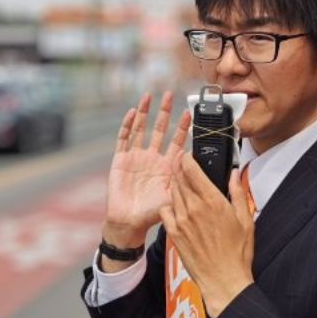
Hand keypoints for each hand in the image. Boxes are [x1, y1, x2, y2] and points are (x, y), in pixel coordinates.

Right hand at [104, 92, 190, 248]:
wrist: (129, 222)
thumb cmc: (152, 214)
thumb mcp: (174, 198)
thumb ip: (184, 183)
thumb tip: (195, 166)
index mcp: (167, 166)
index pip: (177, 141)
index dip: (183, 127)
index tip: (189, 113)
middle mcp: (152, 158)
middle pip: (159, 129)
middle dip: (164, 112)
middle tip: (169, 94)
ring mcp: (135, 157)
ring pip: (141, 129)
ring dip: (145, 112)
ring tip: (149, 96)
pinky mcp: (120, 160)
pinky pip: (124, 139)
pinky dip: (128, 125)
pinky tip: (133, 112)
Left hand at [161, 155, 254, 317]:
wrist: (223, 280)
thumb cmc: (238, 252)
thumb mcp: (246, 220)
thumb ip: (238, 193)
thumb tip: (234, 173)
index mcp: (213, 201)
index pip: (191, 170)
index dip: (186, 158)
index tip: (187, 154)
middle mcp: (194, 208)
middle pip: (179, 178)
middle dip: (179, 168)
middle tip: (181, 163)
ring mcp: (181, 221)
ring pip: (172, 193)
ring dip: (175, 185)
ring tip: (181, 183)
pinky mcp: (174, 234)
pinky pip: (165, 211)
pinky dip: (169, 204)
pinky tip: (176, 206)